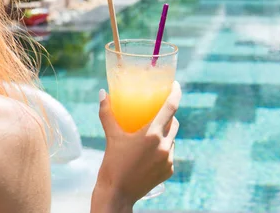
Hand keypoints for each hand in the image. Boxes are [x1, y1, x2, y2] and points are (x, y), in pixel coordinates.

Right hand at [91, 81, 180, 210]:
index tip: (175, 85)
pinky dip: (164, 150)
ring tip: (152, 134)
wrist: (117, 194)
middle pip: (173, 122)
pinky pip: (170, 154)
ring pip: (172, 139)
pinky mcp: (169, 170)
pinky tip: (151, 153)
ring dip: (166, 134)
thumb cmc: (112, 164)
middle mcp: (164, 146)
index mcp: (152, 134)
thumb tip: (104, 93)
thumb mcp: (111, 137)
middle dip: (168, 115)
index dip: (175, 93)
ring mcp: (169, 159)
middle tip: (159, 111)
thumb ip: (107, 113)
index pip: (171, 107)